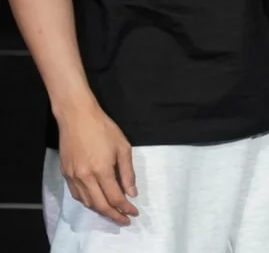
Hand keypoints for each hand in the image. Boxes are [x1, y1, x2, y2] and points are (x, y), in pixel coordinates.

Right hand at [57, 101, 137, 224]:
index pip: (115, 197)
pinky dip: (88, 202)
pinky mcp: (65, 174)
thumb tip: (131, 192)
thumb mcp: (123, 147)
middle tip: (125, 220)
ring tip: (113, 213)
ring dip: (101, 211)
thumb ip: (127, 172)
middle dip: (114, 215)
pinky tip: (96, 201)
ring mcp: (73, 177)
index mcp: (102, 170)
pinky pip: (77, 195)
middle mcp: (85, 177)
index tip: (134, 213)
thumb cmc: (103, 128)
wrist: (77, 117)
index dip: (125, 208)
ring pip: (87, 202)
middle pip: (100, 205)